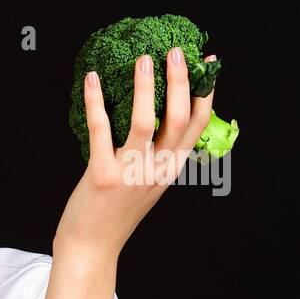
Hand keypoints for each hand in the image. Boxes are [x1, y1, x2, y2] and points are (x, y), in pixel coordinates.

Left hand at [55, 49, 218, 261]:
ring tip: (143, 59)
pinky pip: (100, 129)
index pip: (198, 125)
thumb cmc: (115, 212)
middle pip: (179, 117)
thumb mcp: (147, 185)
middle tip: (176, 50)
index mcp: (170, 170)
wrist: (91, 248)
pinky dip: (96, 101)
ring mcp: (130, 173)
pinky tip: (92, 80)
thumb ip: (157, 156)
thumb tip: (159, 117)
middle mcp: (156, 170)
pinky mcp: (101, 175)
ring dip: (145, 86)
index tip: (208, 63)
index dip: (206, 92)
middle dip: (181, 80)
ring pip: (145, 120)